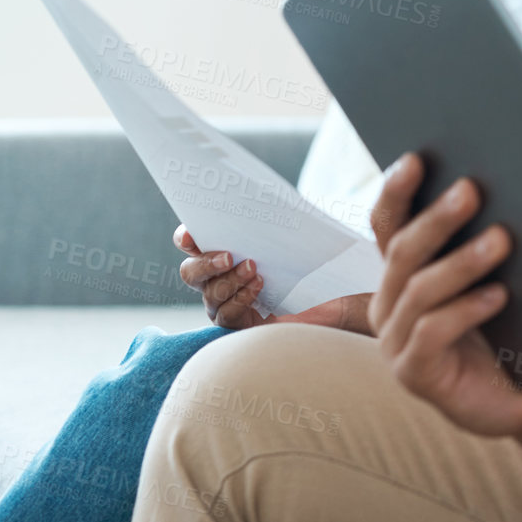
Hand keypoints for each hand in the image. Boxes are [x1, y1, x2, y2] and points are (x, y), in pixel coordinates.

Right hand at [174, 225, 371, 333]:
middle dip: (205, 263)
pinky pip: (226, 315)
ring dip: (230, 280)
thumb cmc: (308, 260)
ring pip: (210, 295)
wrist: (336, 293)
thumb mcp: (288, 234)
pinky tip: (259, 287)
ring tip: (254, 269)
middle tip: (230, 255)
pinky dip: (240, 300)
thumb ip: (268, 219)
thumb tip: (258, 196)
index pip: (190, 242)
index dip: (185, 237)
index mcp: (222, 249)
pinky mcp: (242, 324)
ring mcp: (226, 302)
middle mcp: (217, 277)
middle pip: (190, 272)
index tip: (192, 234)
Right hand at [367, 153, 521, 439]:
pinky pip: (431, 334)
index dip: (396, 190)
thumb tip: (511, 177)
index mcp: (403, 271)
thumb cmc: (515, 321)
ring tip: (500, 241)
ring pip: (419, 291)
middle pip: (404, 251)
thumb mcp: (501, 272)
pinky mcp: (414, 375)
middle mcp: (388, 303)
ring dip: (460, 262)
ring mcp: (395, 342)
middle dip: (438, 218)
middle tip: (472, 190)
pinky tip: (498, 296)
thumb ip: (490, 232)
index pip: (388, 222)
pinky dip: (465, 311)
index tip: (417, 157)